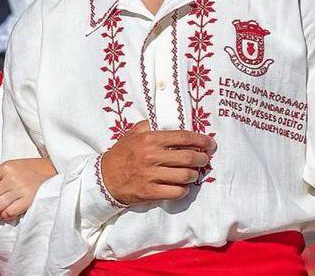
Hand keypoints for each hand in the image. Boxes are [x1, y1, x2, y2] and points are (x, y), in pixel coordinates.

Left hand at [0, 157, 56, 219]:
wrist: (54, 172)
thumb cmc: (28, 170)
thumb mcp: (10, 167)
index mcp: (5, 167)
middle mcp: (12, 177)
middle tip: (0, 200)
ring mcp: (21, 189)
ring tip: (5, 206)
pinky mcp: (29, 200)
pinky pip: (9, 212)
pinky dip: (7, 215)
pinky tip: (11, 210)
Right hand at [100, 120, 214, 205]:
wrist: (104, 178)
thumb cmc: (121, 154)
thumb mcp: (132, 134)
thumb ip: (150, 126)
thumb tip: (171, 123)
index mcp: (149, 139)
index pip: (183, 137)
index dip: (201, 140)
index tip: (210, 143)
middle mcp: (151, 156)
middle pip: (189, 157)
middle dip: (203, 159)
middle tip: (205, 160)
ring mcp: (151, 175)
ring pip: (186, 176)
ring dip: (194, 175)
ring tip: (193, 173)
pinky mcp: (150, 192)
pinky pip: (177, 192)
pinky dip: (184, 189)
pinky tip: (182, 186)